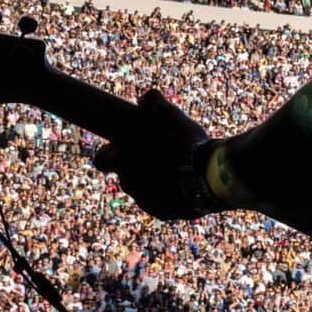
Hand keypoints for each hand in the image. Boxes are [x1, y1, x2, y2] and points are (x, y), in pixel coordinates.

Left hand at [93, 89, 212, 220]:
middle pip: (127, 174)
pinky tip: (188, 181)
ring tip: (180, 167)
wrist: (211, 178)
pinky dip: (171, 193)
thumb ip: (154, 102)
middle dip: (140, 165)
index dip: (111, 153)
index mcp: (123, 162)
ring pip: (145, 189)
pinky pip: (163, 202)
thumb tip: (146, 97)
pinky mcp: (165, 214)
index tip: (123, 146)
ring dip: (156, 180)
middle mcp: (129, 185)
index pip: (101, 160)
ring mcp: (146, 203)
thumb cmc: (185, 143)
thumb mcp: (171, 114)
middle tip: (162, 153)